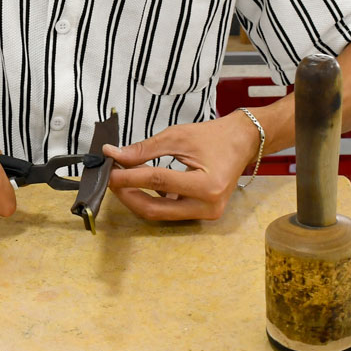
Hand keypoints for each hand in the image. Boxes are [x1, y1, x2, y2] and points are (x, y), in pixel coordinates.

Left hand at [102, 112, 261, 220]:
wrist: (241, 142)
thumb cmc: (212, 137)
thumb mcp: (177, 137)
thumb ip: (144, 149)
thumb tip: (114, 155)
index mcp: (207, 185)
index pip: (158, 182)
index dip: (129, 177)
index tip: (109, 170)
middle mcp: (208, 206)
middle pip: (155, 209)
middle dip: (128, 195)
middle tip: (111, 179)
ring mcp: (206, 214)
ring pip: (160, 213)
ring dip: (137, 198)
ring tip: (122, 179)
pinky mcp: (202, 214)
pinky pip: (170, 211)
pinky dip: (152, 199)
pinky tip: (141, 184)